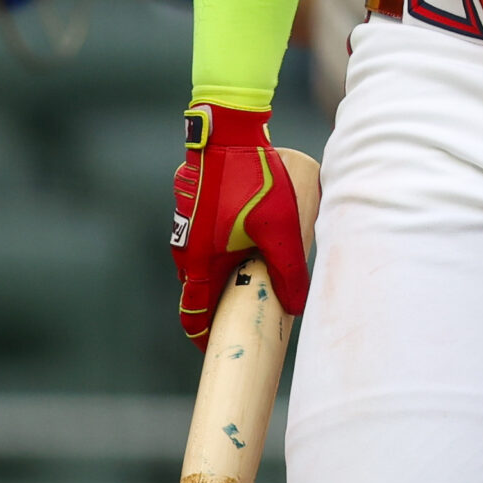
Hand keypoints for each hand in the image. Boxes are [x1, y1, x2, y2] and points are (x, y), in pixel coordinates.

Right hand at [171, 104, 309, 346]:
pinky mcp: (194, 206)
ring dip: (226, 270)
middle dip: (223, 302)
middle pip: (201, 289)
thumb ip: (290, 269)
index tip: (217, 350)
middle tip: (250, 309)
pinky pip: (208, 236)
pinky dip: (225, 245)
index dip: (203, 336)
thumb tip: (298, 306)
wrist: (228, 132)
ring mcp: (186, 225)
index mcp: (197, 262)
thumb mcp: (278, 229)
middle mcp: (184, 248)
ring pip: (206, 260)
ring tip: (256, 270)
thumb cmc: (251, 180)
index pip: (193, 313)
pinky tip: (251, 235)